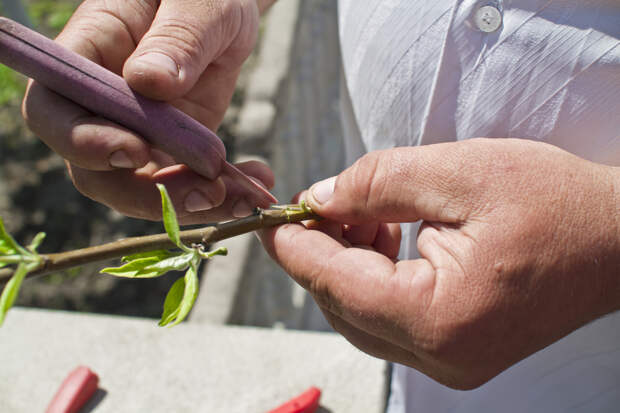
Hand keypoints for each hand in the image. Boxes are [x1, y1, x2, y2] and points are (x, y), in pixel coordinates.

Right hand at [22, 0, 275, 222]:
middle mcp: (103, 104)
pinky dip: (219, 195)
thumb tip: (149, 82)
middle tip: (210, 192)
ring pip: (143, 190)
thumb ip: (177, 38)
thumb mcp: (199, 2)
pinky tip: (254, 185)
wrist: (224, 8)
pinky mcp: (171, 149)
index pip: (54, 112)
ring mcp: (136, 132)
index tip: (138, 152)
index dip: (84, 142)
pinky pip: (183, 185)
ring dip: (192, 204)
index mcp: (88, 55)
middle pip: (96, 170)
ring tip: (246, 197)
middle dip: (151, 193)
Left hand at [259, 138, 619, 388]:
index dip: (294, 248)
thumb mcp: (460, 173)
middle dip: (320, 252)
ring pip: (361, 314)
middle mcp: (441, 357)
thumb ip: (376, 183)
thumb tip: (319, 198)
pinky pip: (390, 318)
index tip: (269, 218)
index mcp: (440, 319)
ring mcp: (450, 362)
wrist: (618, 240)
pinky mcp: (456, 351)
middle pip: (343, 305)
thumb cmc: (554, 203)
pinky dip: (373, 278)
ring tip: (362, 212)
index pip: (337, 285)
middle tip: (316, 203)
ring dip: (346, 262)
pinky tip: (384, 237)